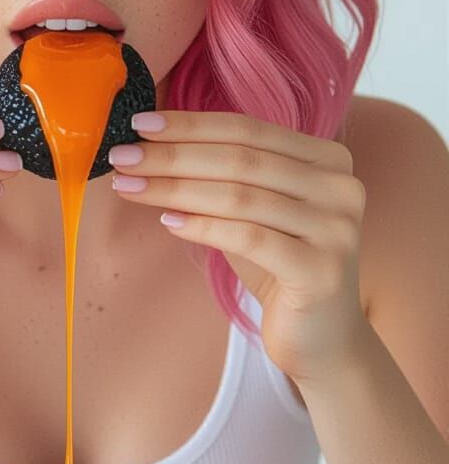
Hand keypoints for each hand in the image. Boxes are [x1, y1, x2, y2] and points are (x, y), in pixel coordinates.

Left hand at [108, 110, 367, 387]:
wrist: (321, 339)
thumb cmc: (277, 265)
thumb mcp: (253, 209)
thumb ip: (222, 174)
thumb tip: (152, 142)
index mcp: (328, 159)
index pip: (249, 129)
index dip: (191, 125)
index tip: (140, 124)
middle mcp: (341, 186)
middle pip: (241, 159)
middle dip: (174, 155)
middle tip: (123, 156)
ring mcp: (337, 228)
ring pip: (241, 196)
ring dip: (175, 188)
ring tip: (129, 186)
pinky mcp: (322, 271)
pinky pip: (250, 238)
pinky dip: (203, 227)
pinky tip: (167, 222)